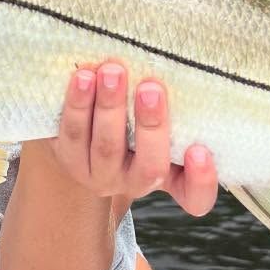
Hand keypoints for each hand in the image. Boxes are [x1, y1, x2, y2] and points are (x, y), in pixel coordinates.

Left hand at [48, 62, 217, 214]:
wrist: (86, 131)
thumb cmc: (137, 122)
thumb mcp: (164, 122)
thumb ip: (178, 111)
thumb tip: (183, 73)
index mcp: (170, 177)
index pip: (196, 197)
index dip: (201, 180)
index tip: (200, 151)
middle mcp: (135, 182)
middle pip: (148, 167)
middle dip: (150, 125)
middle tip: (150, 88)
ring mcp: (99, 175)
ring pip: (105, 147)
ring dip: (109, 107)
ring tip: (111, 72)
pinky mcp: (68, 158)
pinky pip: (71, 134)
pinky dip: (76, 104)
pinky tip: (82, 76)